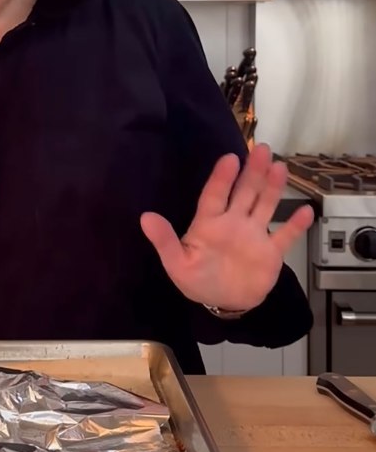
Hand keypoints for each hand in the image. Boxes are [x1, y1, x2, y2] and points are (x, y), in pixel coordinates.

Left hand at [140, 143, 313, 312]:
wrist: (224, 303)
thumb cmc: (198, 280)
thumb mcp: (177, 263)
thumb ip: (165, 240)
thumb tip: (145, 217)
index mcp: (209, 223)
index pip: (215, 195)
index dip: (221, 177)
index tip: (229, 159)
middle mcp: (234, 222)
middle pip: (244, 192)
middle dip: (252, 171)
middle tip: (260, 148)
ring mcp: (254, 235)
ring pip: (265, 206)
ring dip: (272, 188)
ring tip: (279, 167)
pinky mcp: (271, 252)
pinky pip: (285, 236)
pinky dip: (295, 225)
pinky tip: (306, 210)